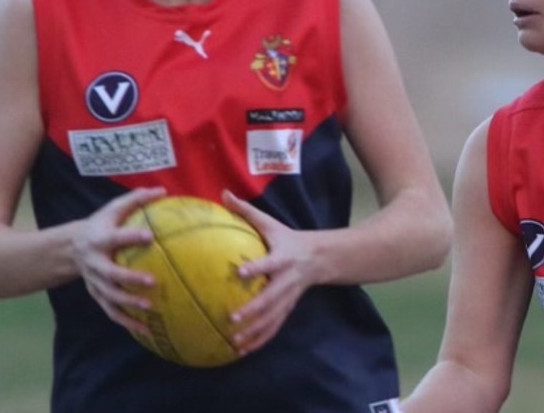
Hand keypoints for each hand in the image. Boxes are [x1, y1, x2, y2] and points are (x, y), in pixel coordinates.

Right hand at [73, 186, 165, 335]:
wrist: (71, 248)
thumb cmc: (100, 225)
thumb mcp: (112, 209)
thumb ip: (135, 199)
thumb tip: (162, 191)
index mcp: (99, 239)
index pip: (115, 238)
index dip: (130, 237)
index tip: (149, 236)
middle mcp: (95, 262)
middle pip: (110, 274)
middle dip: (130, 279)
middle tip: (152, 281)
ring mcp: (94, 282)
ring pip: (110, 297)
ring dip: (129, 304)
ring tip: (149, 308)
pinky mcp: (97, 296)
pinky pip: (112, 312)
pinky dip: (127, 323)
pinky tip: (146, 331)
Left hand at [222, 190, 317, 355]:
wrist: (320, 258)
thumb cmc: (288, 239)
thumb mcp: (271, 223)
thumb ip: (246, 211)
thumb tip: (222, 193)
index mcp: (281, 258)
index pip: (268, 263)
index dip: (256, 267)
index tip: (240, 272)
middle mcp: (285, 281)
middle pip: (270, 299)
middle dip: (252, 311)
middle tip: (232, 319)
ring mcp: (288, 298)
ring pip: (272, 319)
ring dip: (254, 332)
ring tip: (234, 343)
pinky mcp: (287, 309)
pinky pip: (274, 328)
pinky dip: (260, 340)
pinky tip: (243, 350)